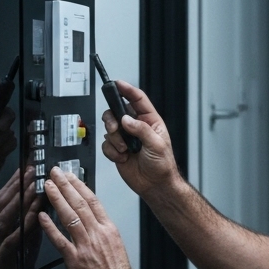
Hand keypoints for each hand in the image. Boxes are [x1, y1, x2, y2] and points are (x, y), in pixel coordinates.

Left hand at [38, 167, 139, 268]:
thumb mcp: (115, 246)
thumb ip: (101, 232)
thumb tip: (90, 222)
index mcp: (108, 229)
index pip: (93, 201)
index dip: (79, 185)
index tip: (70, 175)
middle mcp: (98, 233)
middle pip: (80, 203)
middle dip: (65, 185)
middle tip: (54, 173)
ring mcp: (86, 245)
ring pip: (70, 216)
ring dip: (57, 198)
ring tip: (46, 186)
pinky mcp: (75, 259)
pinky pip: (60, 239)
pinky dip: (50, 226)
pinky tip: (41, 216)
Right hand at [102, 80, 178, 198]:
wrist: (155, 185)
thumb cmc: (163, 165)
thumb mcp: (156, 144)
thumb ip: (141, 130)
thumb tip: (126, 120)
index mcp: (150, 121)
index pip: (137, 100)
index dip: (127, 90)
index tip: (117, 84)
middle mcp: (136, 127)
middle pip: (116, 112)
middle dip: (112, 120)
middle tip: (115, 129)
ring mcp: (126, 138)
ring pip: (109, 129)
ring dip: (114, 140)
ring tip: (125, 150)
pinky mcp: (117, 149)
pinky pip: (105, 144)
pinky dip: (111, 151)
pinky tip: (122, 157)